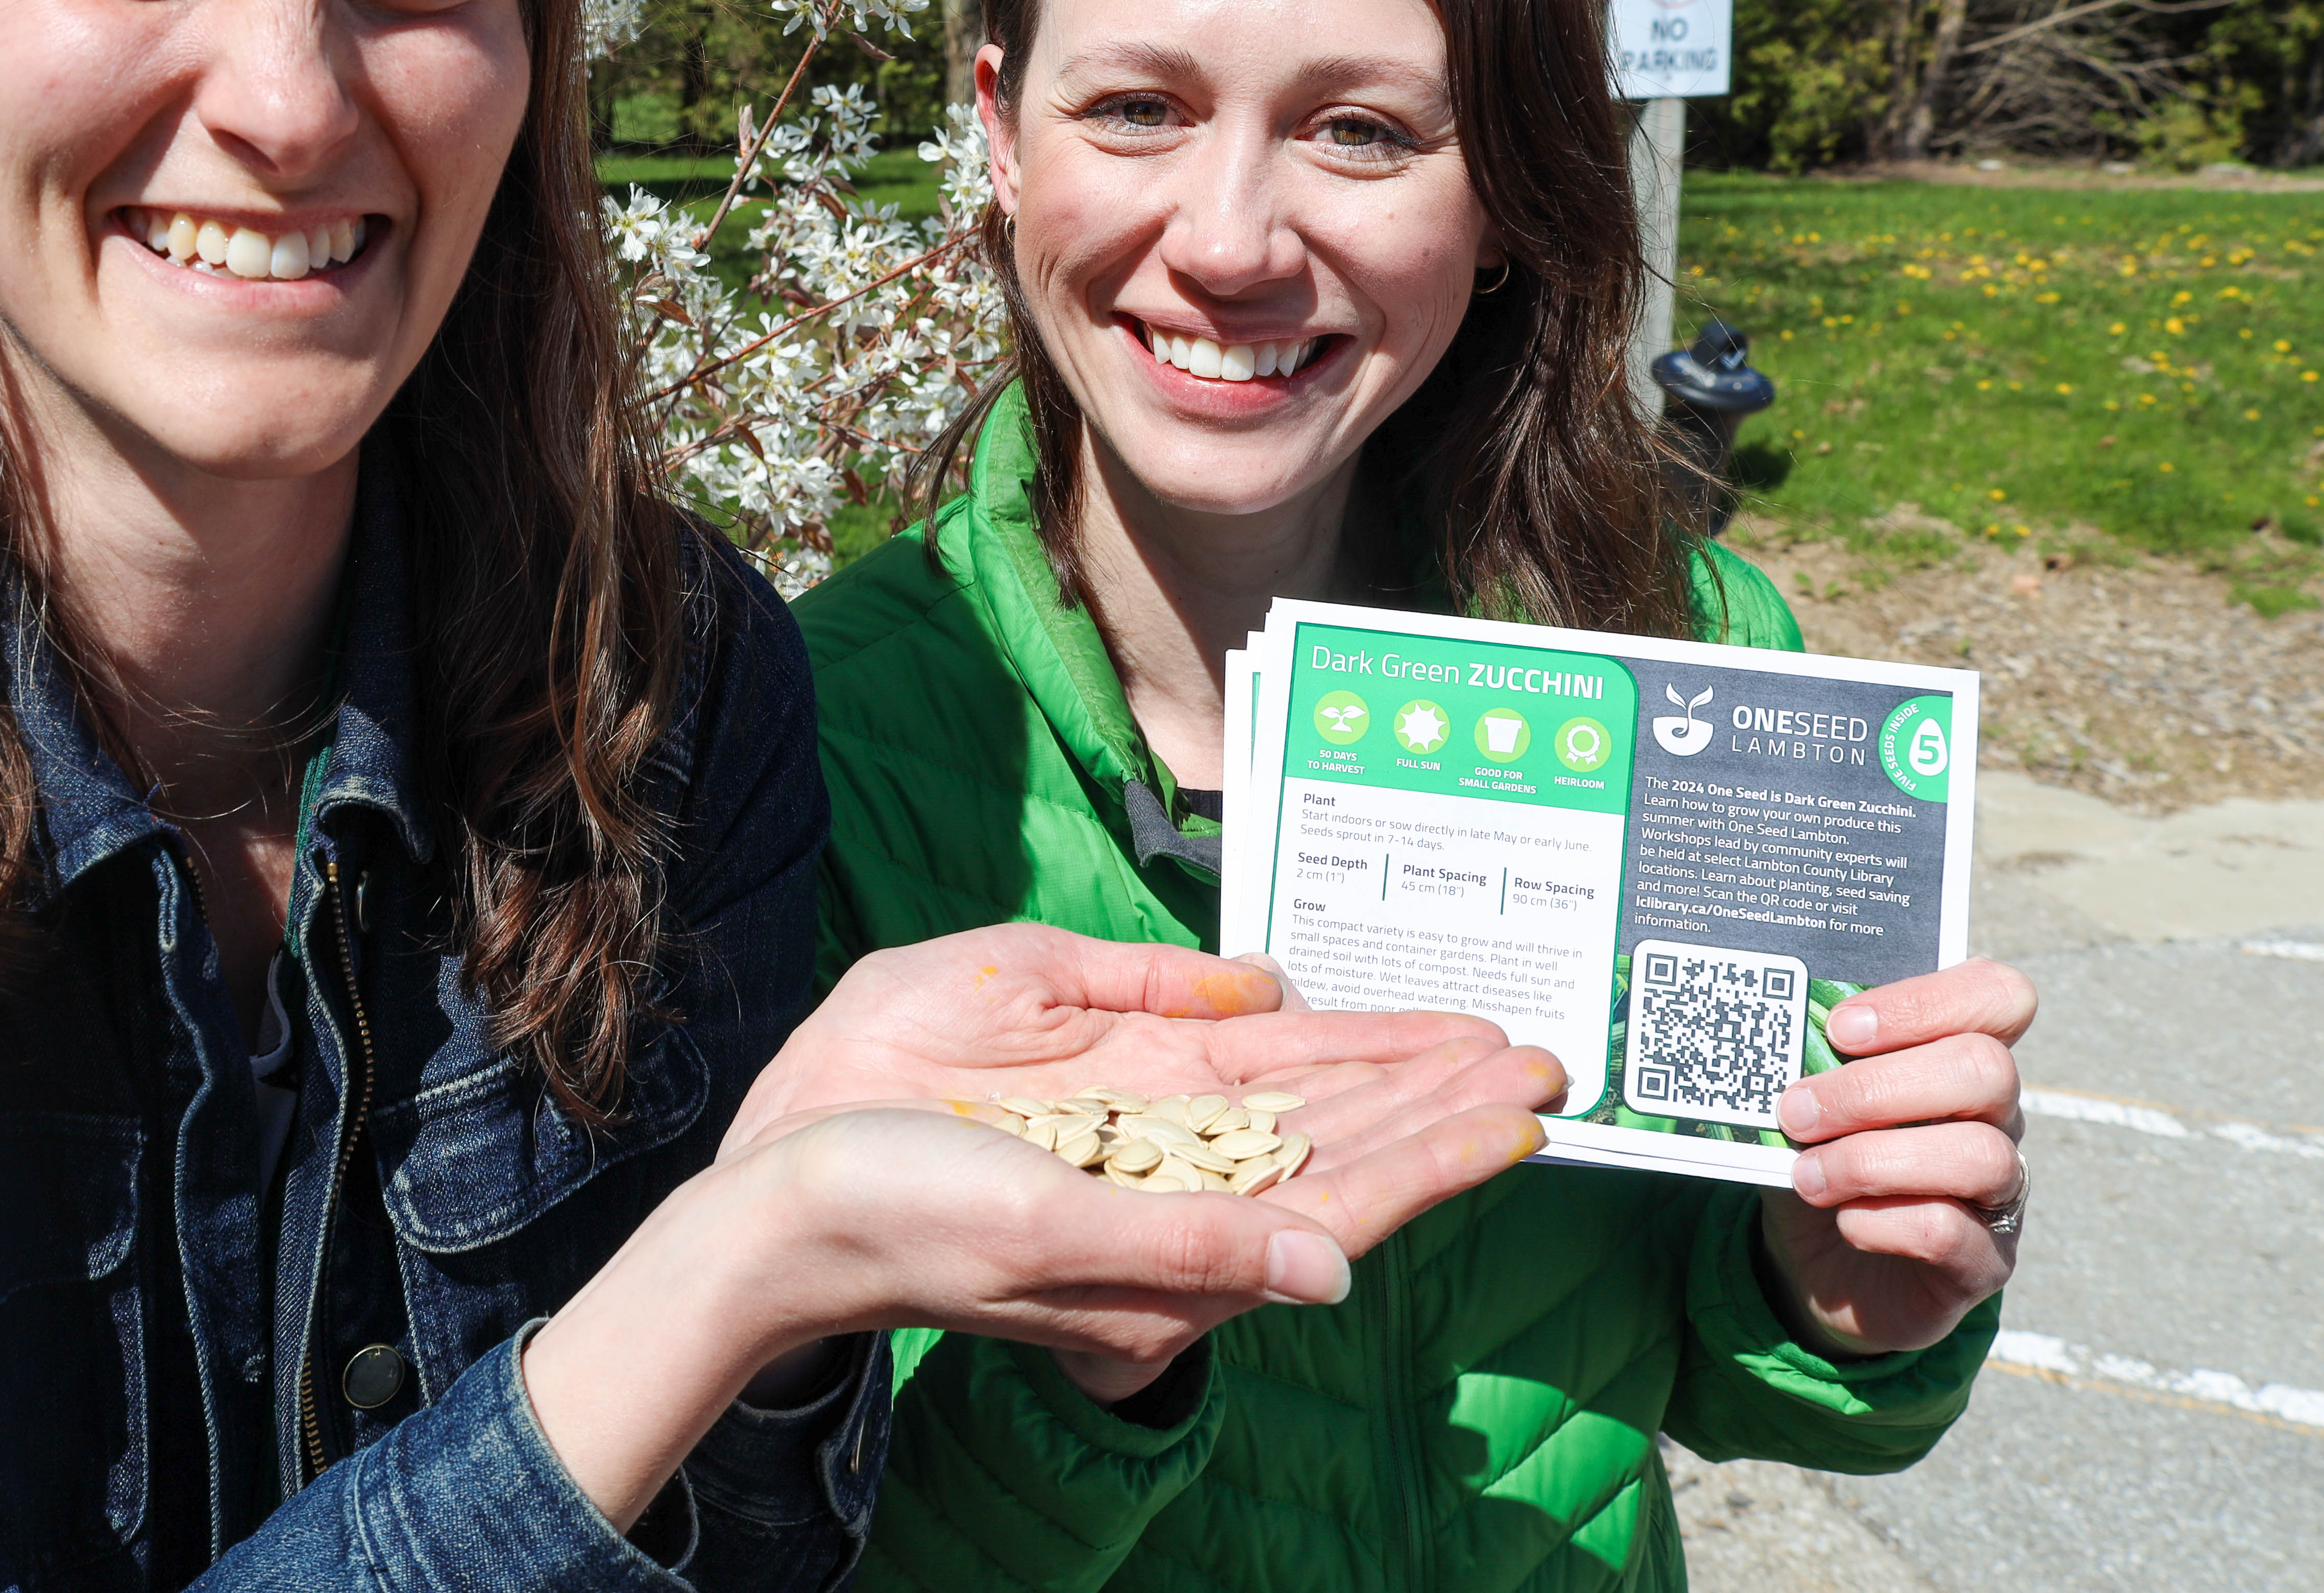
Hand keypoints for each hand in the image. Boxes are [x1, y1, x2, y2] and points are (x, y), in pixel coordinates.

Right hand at [728, 924, 1562, 1397]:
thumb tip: (1330, 1273)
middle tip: (1539, 1061)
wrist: (783, 1218)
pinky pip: (1229, 1111)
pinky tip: (1340, 1051)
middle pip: (1340, 1158)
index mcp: (1171, 1266)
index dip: (1437, 1153)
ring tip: (1472, 1050)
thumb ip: (1189, 1254)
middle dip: (1439, 1108)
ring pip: (1297, 1130)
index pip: (1340, 1201)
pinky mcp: (1100, 1149)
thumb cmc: (898, 1225)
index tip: (1523, 1111)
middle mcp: (1171, 1228)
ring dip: (1386, 1084)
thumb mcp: (1042, 1234)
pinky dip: (1300, 1075)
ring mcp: (1138, 1185)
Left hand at [1760, 959, 2037, 1355]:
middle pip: (1986, 1071)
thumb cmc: (1820, 1161)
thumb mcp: (1808, 1103)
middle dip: (1874, 1088)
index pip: (1999, 996)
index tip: (1842, 1029)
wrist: (1820, 1266)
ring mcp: (2000, 1191)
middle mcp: (1997, 1118)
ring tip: (1807, 1175)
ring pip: (1979, 1154)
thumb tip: (1774, 1033)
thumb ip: (1806, 1063)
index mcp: (1958, 1057)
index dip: (1928, 1001)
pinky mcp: (1984, 1261)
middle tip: (1798, 1112)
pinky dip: (1882, 1221)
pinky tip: (1845, 1220)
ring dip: (1871, 1159)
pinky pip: (1951, 1231)